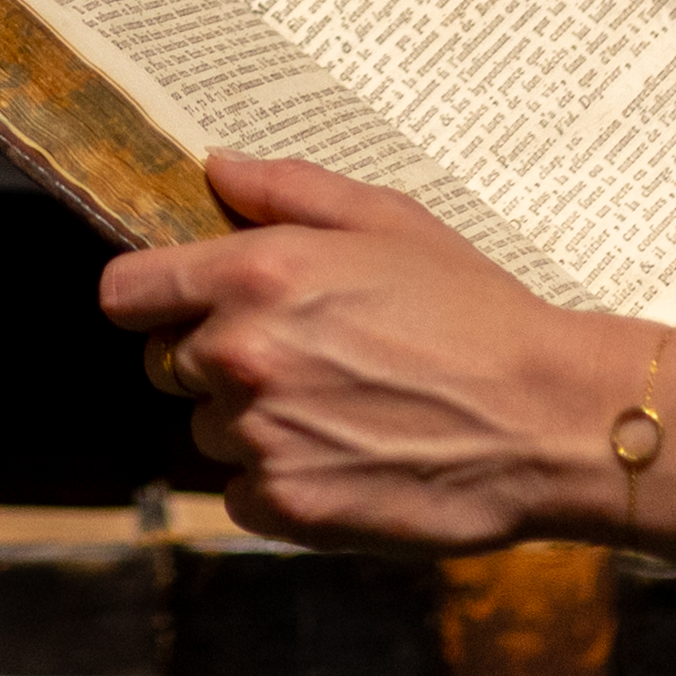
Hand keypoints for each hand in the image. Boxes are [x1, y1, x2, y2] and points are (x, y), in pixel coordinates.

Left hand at [100, 155, 645, 555]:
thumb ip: (288, 190)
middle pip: (168, 364)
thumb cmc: (477, 310)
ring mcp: (260, 437)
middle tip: (301, 356)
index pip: (126, 293)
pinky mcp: (286, 507)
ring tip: (339, 408)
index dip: (149, 297)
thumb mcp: (390, 220)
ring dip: (251, 422)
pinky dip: (278, 481)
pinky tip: (343, 458)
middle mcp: (242, 355)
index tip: (176, 304)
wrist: (549, 420)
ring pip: (208, 431)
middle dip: (216, 357)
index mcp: (256, 275)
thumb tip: (217, 168)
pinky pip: (241, 492)